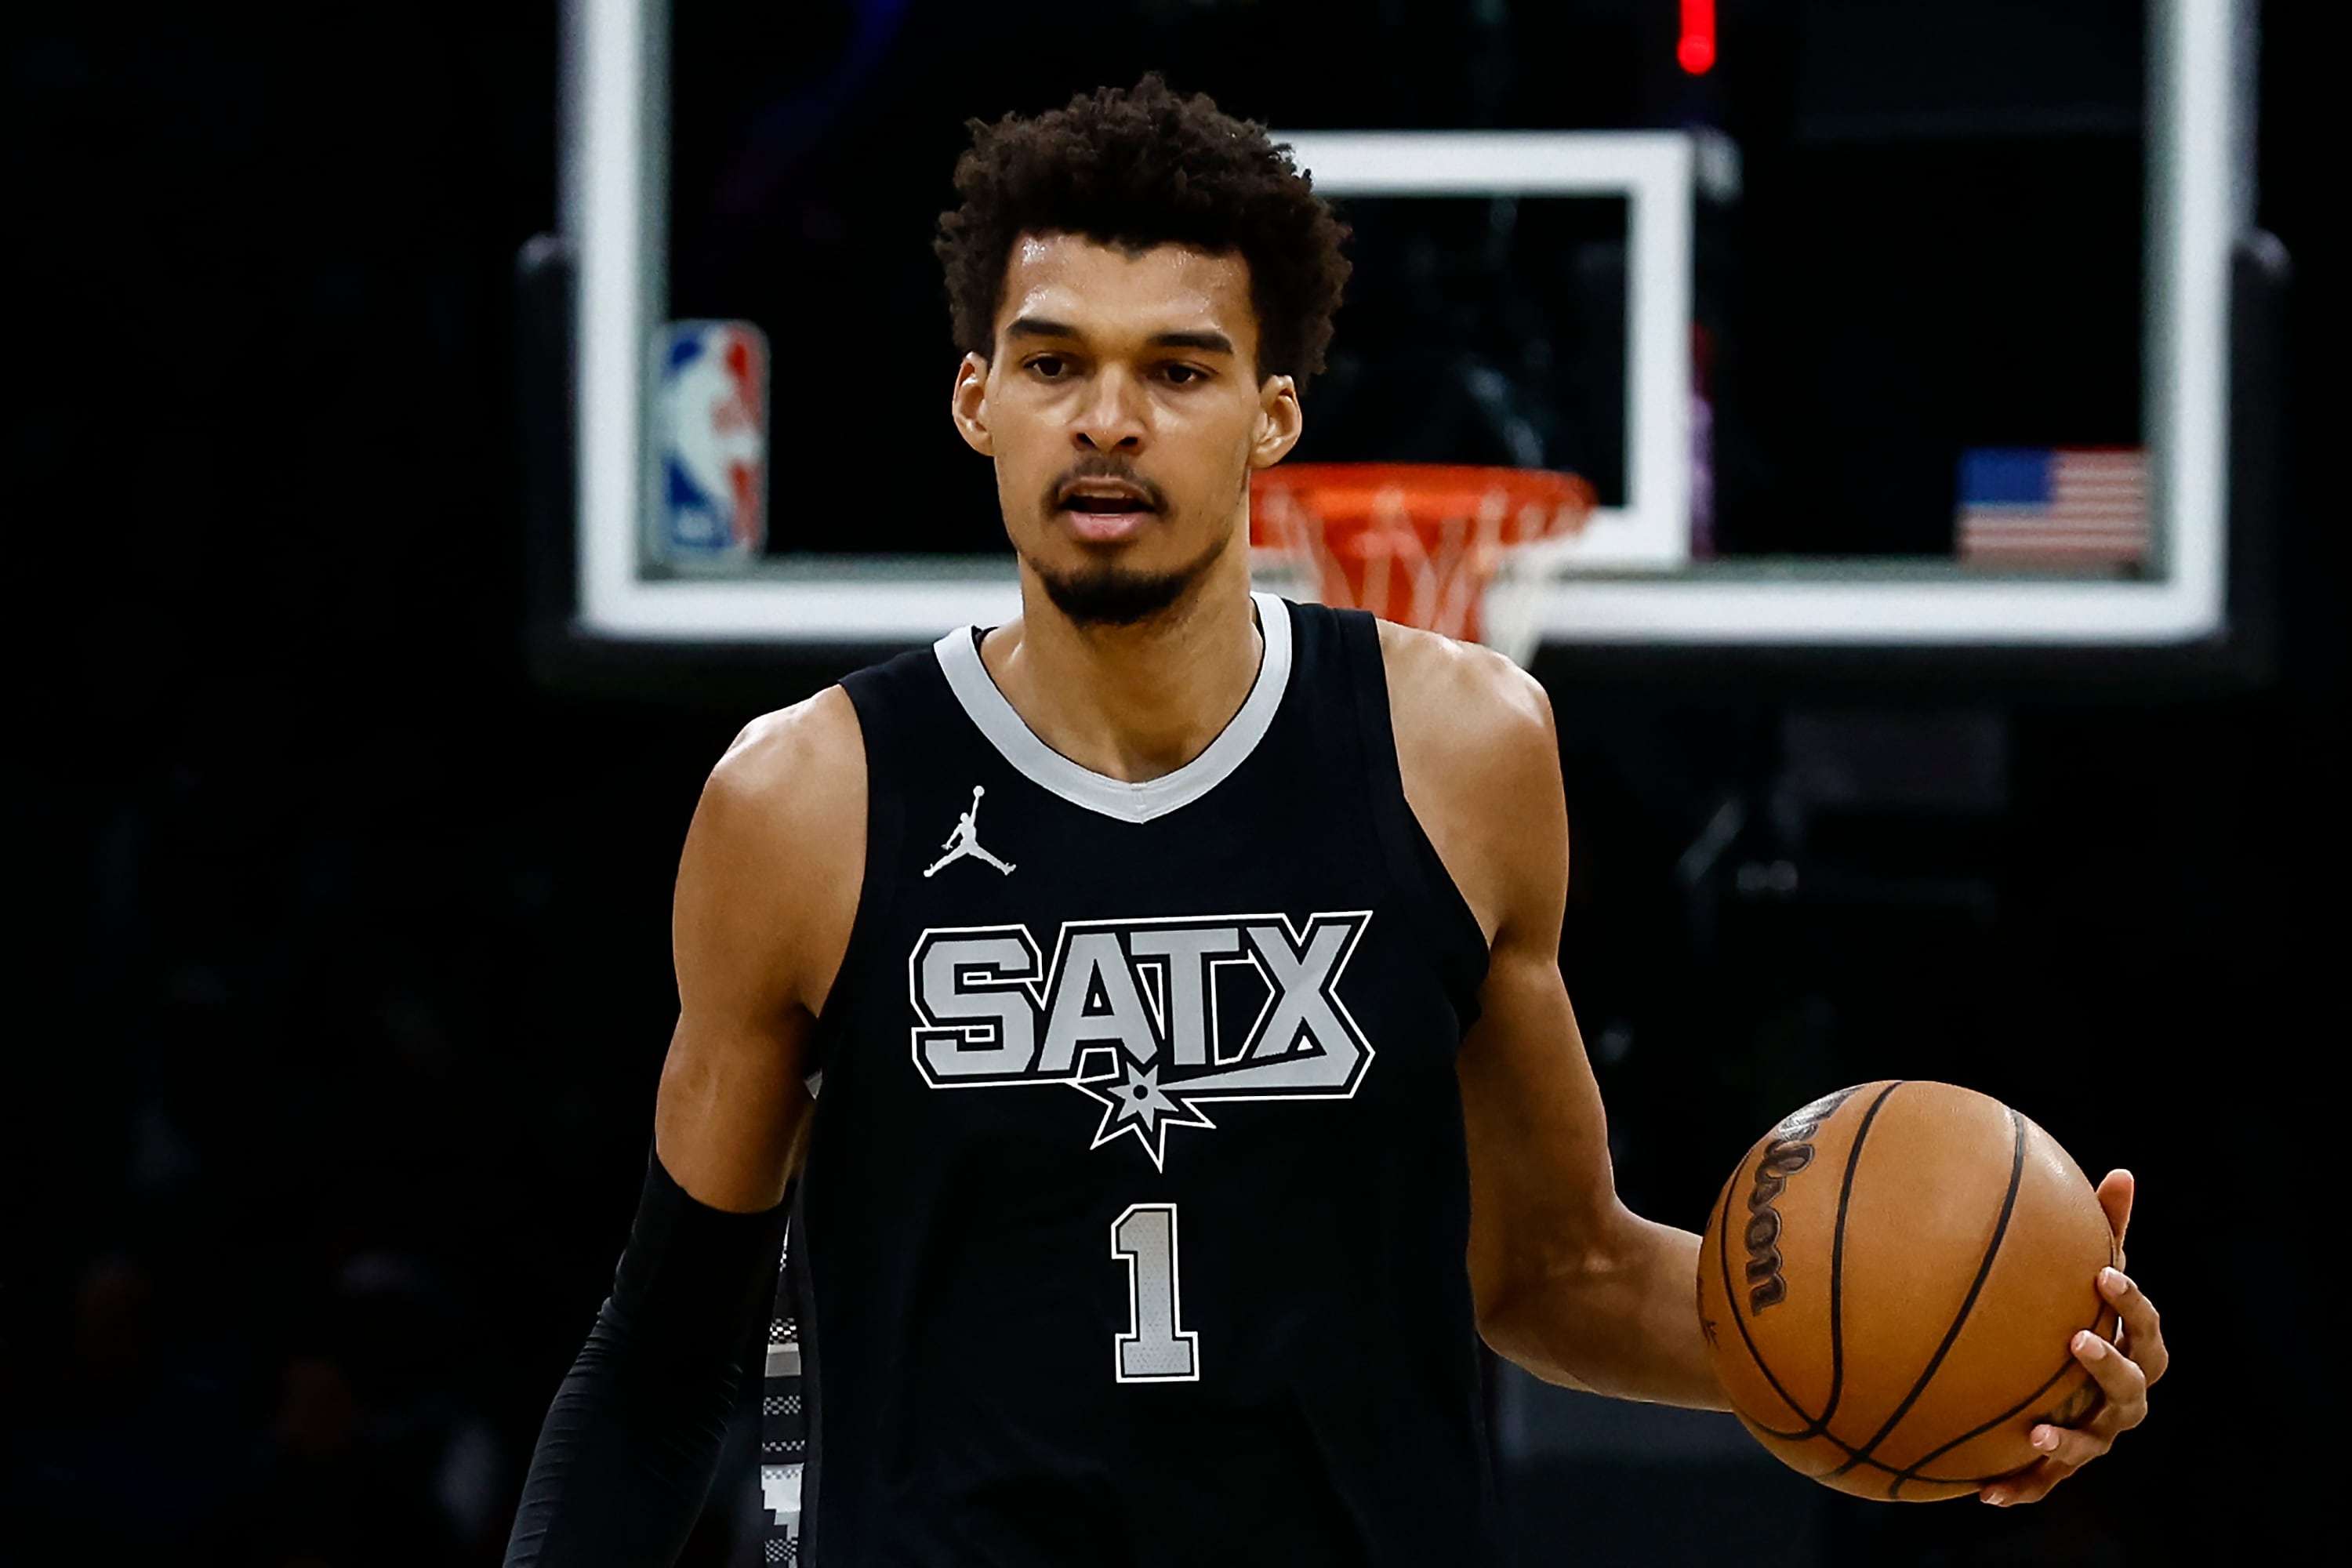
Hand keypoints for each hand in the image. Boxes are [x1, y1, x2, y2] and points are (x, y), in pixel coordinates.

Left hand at [1981, 1169, 2168, 1505]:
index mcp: (2134, 1350)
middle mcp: (2122, 1399)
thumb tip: (2121, 1173)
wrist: (2056, 1382)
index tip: (2103, 1274)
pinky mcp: (2060, 1466)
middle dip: (2110, 1365)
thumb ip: (2105, 1230)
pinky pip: (2043, 1483)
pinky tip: (1983, 1493)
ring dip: (2067, 1441)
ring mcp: (2095, 1436)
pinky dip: (2019, 1488)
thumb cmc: (2076, 1314)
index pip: (2147, 1327)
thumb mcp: (2088, 1275)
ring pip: (2092, 1445)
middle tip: (2078, 1340)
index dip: (2131, 1302)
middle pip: (2133, 1389)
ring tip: (2036, 1433)